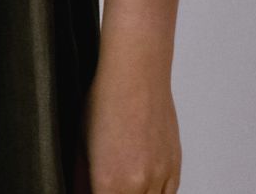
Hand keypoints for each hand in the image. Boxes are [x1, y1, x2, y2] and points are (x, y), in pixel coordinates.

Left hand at [78, 60, 181, 193]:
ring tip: (124, 180)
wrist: (137, 74)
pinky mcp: (175, 168)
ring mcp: (159, 177)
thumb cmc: (105, 100)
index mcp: (108, 181)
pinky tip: (142, 181)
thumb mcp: (80, 142)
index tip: (93, 188)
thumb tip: (80, 192)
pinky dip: (154, 193)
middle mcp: (137, 184)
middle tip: (108, 183)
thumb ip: (81, 178)